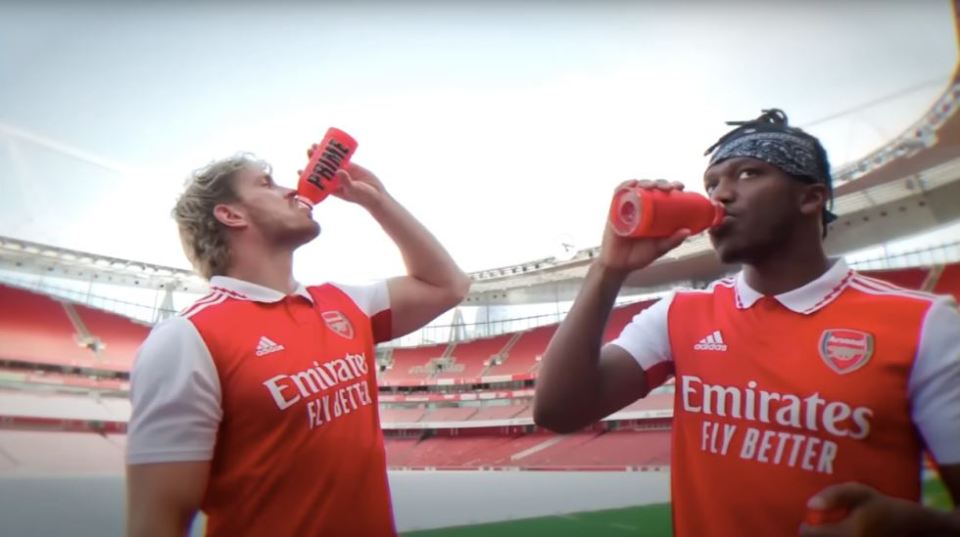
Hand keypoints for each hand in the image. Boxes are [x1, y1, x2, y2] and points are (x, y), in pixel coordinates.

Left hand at [301, 144, 387, 208]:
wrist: (377, 194)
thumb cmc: (363, 196)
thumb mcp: (353, 190)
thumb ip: (346, 182)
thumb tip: (338, 171)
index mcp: (331, 188)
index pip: (315, 181)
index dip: (306, 175)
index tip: (298, 170)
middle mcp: (334, 179)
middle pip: (321, 168)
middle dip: (313, 159)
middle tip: (309, 149)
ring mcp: (342, 171)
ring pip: (329, 161)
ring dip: (322, 153)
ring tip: (315, 144)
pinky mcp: (351, 166)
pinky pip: (341, 157)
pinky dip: (336, 151)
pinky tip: (330, 144)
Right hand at [598, 179, 690, 274]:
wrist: (618, 265)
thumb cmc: (638, 256)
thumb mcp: (659, 249)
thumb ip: (672, 241)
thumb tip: (687, 231)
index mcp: (654, 214)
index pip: (664, 195)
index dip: (672, 187)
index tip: (680, 186)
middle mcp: (642, 208)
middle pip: (651, 188)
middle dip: (661, 183)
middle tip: (668, 188)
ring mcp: (628, 208)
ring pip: (636, 188)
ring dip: (645, 182)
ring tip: (651, 186)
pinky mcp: (615, 211)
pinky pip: (618, 194)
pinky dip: (625, 186)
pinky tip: (632, 184)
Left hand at [799, 483, 932, 536]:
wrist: (907, 526)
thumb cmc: (878, 505)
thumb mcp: (859, 492)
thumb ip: (833, 495)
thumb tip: (810, 505)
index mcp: (852, 532)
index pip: (812, 534)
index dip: (805, 528)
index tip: (807, 523)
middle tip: (815, 532)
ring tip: (825, 535)